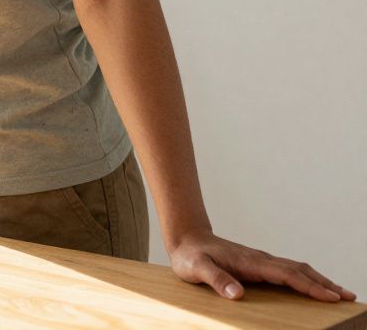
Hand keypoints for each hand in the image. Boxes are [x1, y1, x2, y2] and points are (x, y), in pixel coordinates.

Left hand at [169, 228, 355, 301]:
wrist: (186, 239)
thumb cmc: (190, 256)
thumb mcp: (196, 268)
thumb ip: (215, 280)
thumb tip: (237, 295)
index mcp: (250, 262)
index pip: (286, 274)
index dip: (308, 286)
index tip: (329, 297)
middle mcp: (260, 259)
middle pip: (299, 270)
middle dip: (324, 283)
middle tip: (348, 296)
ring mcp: (260, 261)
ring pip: (296, 269)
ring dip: (319, 280)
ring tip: (340, 293)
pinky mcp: (258, 265)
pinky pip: (288, 271)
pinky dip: (306, 278)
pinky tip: (312, 286)